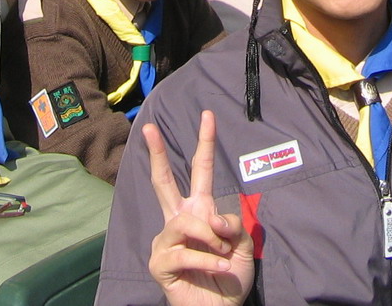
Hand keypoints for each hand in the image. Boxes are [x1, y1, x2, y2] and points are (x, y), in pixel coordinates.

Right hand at [146, 110, 254, 305]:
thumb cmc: (230, 276)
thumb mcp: (243, 242)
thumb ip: (231, 221)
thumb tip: (208, 216)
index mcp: (199, 209)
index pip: (200, 170)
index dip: (205, 142)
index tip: (208, 115)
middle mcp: (179, 220)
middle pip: (163, 181)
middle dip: (157, 153)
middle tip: (149, 128)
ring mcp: (165, 240)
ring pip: (185, 222)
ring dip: (210, 238)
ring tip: (222, 254)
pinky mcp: (160, 262)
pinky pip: (185, 252)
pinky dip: (207, 260)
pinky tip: (218, 268)